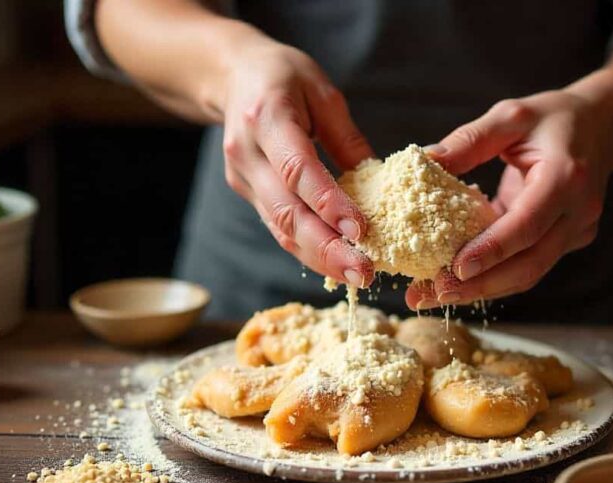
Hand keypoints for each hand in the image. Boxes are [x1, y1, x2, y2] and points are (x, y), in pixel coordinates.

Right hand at [220, 35, 373, 286]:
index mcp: (267, 118)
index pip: (297, 170)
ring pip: (281, 229)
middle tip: (364, 272)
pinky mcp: (247, 193)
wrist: (231, 76)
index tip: (360, 230)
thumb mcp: (322, 91)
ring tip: (357, 275)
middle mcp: (247, 154)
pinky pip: (279, 227)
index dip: (328, 204)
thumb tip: (381, 182)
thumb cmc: (283, 76)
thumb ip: (348, 138)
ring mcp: (243, 179)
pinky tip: (337, 263)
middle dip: (327, 248)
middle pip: (286, 212)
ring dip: (319, 258)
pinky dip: (308, 249)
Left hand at [406, 88, 612, 308]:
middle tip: (435, 293)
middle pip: (530, 263)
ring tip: (435, 295)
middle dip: (481, 284)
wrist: (603, 126)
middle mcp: (578, 212)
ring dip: (483, 289)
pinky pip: (529, 266)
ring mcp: (576, 232)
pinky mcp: (567, 242)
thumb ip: (469, 140)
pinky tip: (458, 283)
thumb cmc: (554, 119)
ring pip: (529, 273)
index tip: (455, 268)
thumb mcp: (511, 116)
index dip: (493, 249)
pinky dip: (494, 276)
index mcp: (567, 178)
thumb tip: (424, 159)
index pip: (528, 224)